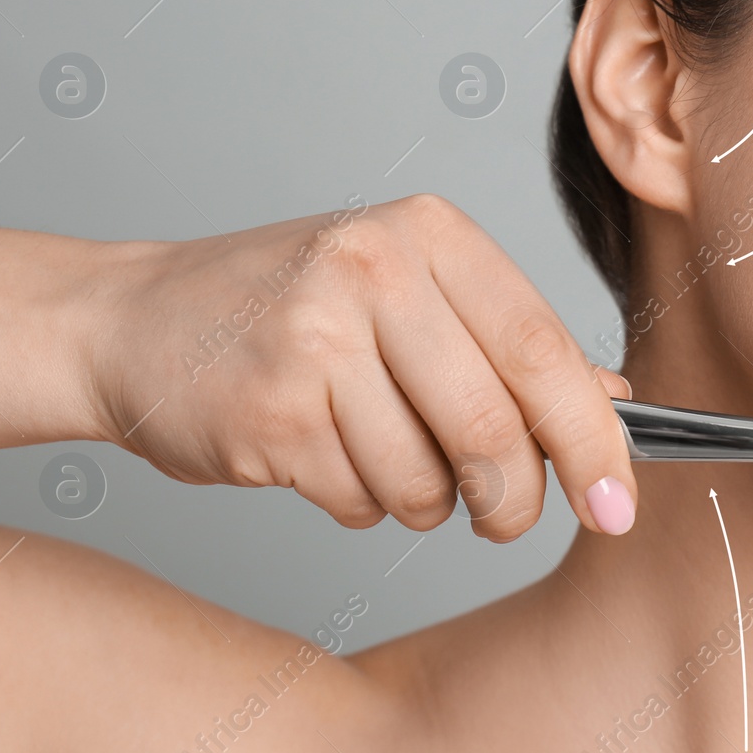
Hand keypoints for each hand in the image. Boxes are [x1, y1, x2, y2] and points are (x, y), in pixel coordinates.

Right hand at [87, 193, 636, 539]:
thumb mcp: (414, 297)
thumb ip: (514, 347)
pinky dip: (357, 502)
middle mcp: (376, 268)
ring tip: (376, 453)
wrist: (133, 320)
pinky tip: (319, 453)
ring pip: (428, 480)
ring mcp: (317, 335)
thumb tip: (615, 407)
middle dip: (515, 499)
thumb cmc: (289, 311)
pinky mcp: (270, 407)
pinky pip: (360, 501)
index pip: (547, 351)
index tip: (618, 504)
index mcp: (431, 233)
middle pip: (496, 426)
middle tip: (504, 518)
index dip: (594, 442)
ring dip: (420, 502)